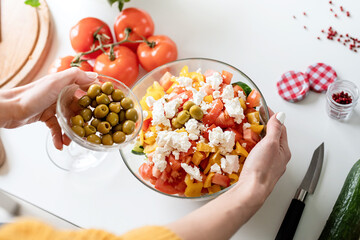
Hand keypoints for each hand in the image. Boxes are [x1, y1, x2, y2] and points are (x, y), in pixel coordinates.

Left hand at [0, 68, 96, 149]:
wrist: (10, 109)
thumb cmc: (31, 95)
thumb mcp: (55, 82)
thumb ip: (75, 76)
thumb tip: (95, 76)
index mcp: (65, 85)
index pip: (86, 91)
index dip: (96, 99)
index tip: (106, 108)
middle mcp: (61, 95)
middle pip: (79, 108)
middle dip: (86, 120)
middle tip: (92, 130)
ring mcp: (54, 107)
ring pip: (69, 120)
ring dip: (72, 132)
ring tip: (73, 141)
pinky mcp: (46, 117)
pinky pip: (57, 128)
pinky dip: (59, 137)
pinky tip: (60, 145)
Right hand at [167, 110, 290, 239]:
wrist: (251, 190)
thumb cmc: (261, 168)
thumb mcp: (270, 144)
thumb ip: (275, 129)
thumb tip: (280, 116)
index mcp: (283, 151)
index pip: (281, 128)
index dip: (272, 116)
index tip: (262, 108)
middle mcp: (278, 158)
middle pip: (273, 137)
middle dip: (265, 126)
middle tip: (255, 117)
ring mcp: (268, 165)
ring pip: (265, 146)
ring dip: (258, 136)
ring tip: (249, 130)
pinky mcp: (258, 170)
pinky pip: (257, 154)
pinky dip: (252, 147)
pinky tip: (246, 147)